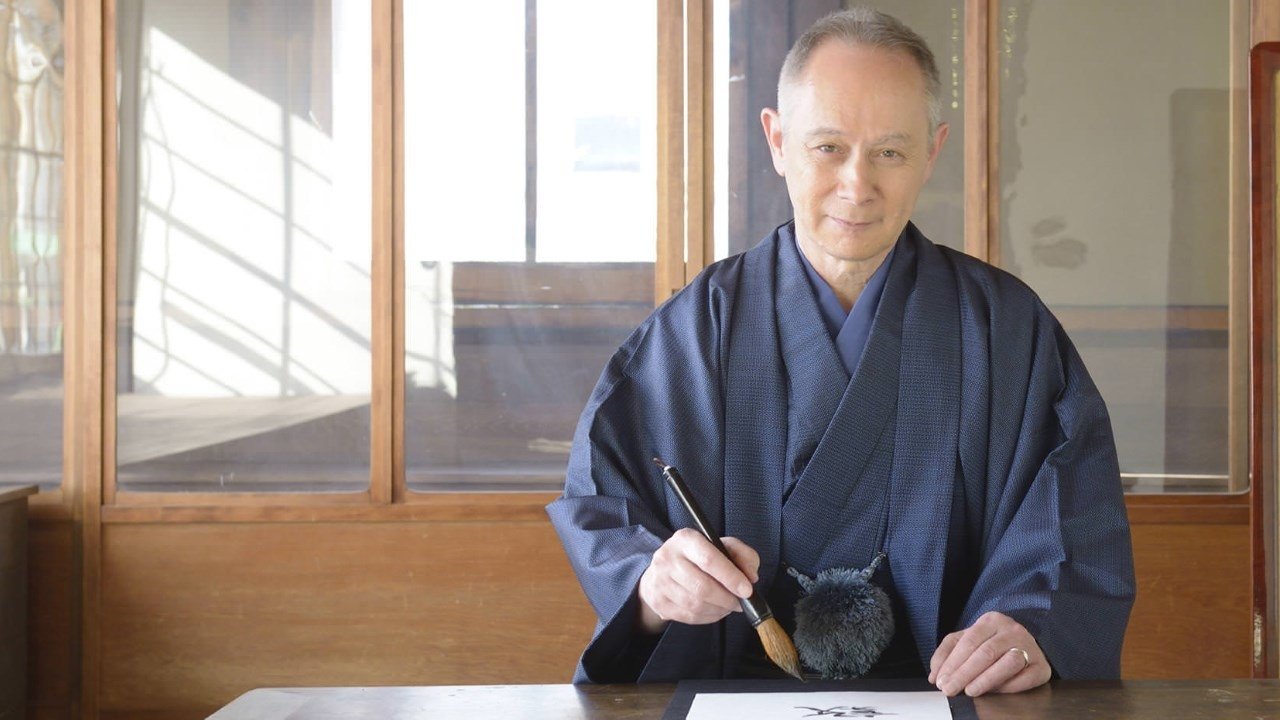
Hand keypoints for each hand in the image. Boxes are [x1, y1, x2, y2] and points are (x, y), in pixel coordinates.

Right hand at [637, 528, 759, 633]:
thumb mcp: (722, 546)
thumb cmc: (698, 557)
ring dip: (719, 610)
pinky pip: (689, 616)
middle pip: (702, 587)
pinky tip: (715, 610)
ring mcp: (660, 581)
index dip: (731, 577)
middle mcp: (668, 558)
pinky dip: (708, 617)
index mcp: (685, 539)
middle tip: (740, 602)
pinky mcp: (658, 601)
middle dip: (727, 599)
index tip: (747, 590)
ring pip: (696, 605)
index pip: (709, 559)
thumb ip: (743, 555)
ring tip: (729, 606)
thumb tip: (751, 577)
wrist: (662, 570)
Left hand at [928, 611, 1051, 696]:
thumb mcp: (967, 641)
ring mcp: (1030, 647)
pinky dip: (1009, 686)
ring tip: (970, 691)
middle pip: (986, 653)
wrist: (1026, 644)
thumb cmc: (992, 643)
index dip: (952, 663)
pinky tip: (994, 692)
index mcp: (991, 620)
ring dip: (986, 680)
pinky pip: (1025, 678)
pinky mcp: (1041, 666)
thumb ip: (948, 653)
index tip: (940, 681)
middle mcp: (1012, 630)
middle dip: (964, 674)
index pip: (968, 641)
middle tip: (950, 690)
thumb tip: (934, 675)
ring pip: (1007, 663)